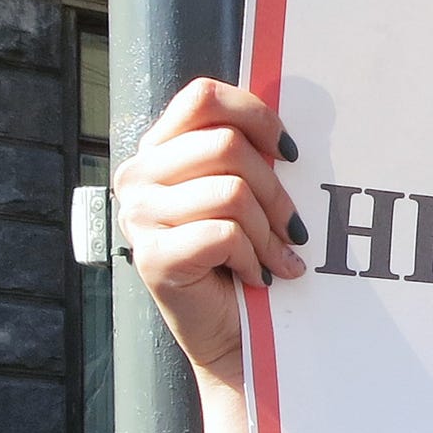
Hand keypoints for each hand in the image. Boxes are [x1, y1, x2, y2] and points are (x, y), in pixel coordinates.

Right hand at [113, 79, 304, 432]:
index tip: (291, 152)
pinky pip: (224, 234)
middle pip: (227, 147)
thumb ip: (250, 152)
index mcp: (159, 149)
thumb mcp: (245, 192)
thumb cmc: (242, 258)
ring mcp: (138, 218)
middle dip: (276, 191)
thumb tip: (292, 133)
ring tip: (276, 257)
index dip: (255, 115)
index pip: (203, 97)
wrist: (231, 335)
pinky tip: (256, 276)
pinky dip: (253, 258)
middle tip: (293, 230)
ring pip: (232, 192)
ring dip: (269, 232)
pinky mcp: (152, 257)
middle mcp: (138, 177)